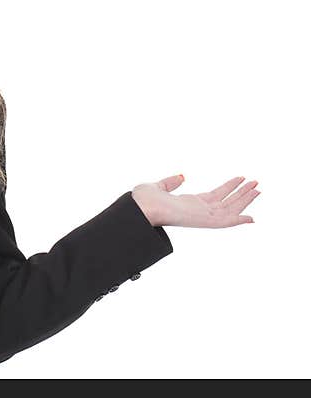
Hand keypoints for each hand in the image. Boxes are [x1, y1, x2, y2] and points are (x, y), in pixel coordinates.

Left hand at [131, 174, 259, 227]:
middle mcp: (197, 211)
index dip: (228, 187)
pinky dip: (238, 220)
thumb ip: (171, 182)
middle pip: (226, 202)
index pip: (214, 195)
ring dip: (244, 199)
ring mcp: (201, 216)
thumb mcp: (159, 186)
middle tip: (257, 183)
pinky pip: (224, 221)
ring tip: (258, 188)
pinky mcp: (202, 221)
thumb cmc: (142, 201)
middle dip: (241, 193)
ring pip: (229, 209)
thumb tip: (182, 175)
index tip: (240, 179)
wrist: (138, 209)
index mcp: (189, 203)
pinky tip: (251, 218)